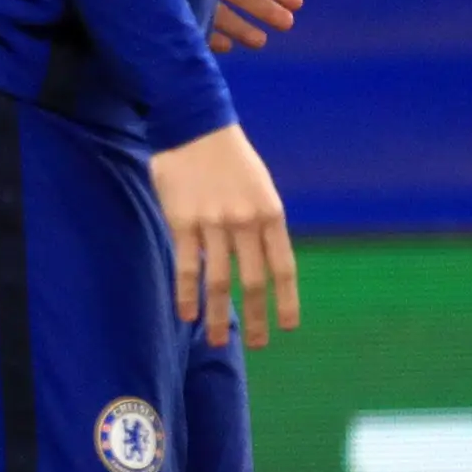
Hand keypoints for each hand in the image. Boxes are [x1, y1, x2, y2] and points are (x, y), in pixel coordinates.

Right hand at [149, 121, 300, 348]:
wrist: (195, 127)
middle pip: (252, 282)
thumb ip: (262, 225)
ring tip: (218, 341)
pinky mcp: (183, 221)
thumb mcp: (260, 189)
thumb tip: (263, 265)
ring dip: (218, 316)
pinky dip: (187, 294)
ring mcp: (213, 223)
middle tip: (257, 344)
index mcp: (270, 214)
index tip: (288, 326)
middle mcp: (245, 223)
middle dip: (255, 318)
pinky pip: (187, 265)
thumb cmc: (231, 160)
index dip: (286, 300)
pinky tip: (187, 314)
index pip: (283, 267)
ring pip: (218, 280)